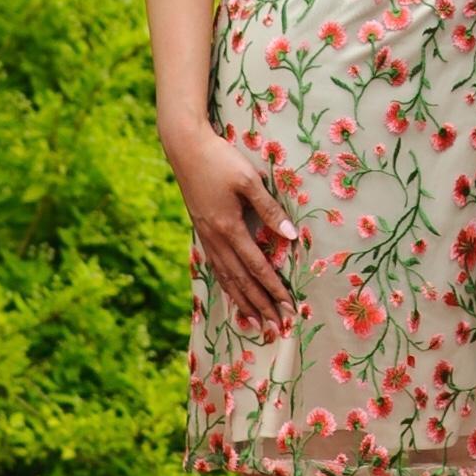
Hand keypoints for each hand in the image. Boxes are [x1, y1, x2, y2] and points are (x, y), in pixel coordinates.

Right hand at [162, 123, 298, 336]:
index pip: (257, 267)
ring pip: (227, 278)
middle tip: (277, 328)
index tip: (289, 308)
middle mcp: (216, 239)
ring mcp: (206, 237)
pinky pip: (217, 267)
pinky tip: (235, 295)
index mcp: (228, 228)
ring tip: (257, 322)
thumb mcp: (249, 180)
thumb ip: (269, 210)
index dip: (274, 289)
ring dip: (244, 302)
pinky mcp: (202, 231)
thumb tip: (291, 237)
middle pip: (242, 281)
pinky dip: (228, 286)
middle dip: (261, 305)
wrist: (185, 148)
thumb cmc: (220, 160)